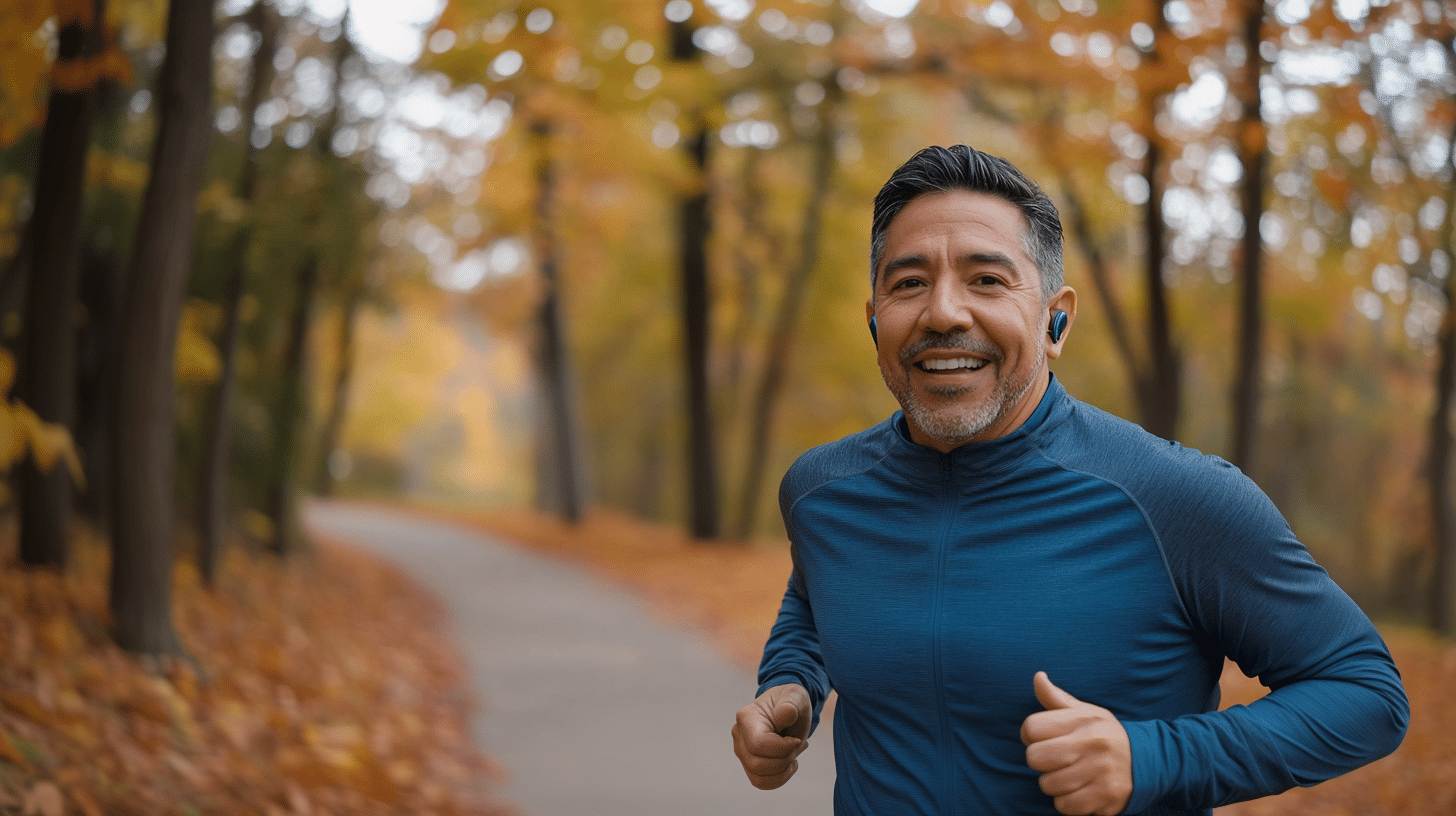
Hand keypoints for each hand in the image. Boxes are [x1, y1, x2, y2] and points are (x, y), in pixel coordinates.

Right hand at [731, 683, 811, 789]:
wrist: (787, 708)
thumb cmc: (791, 702)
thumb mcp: (796, 698)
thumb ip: (791, 704)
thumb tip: (784, 715)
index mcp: (746, 717)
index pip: (758, 745)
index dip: (782, 748)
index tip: (797, 740)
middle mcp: (738, 735)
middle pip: (757, 764)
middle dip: (784, 759)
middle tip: (799, 744)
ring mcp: (741, 751)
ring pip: (758, 778)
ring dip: (783, 771)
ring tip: (795, 753)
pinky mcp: (748, 763)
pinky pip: (761, 782)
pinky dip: (779, 778)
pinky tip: (789, 764)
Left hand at [1021, 671, 1132, 815]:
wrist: (1149, 761)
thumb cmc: (1106, 735)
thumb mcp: (1086, 712)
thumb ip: (1057, 698)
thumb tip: (1038, 677)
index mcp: (1084, 720)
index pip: (1031, 728)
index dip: (1029, 735)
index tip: (1042, 739)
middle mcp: (1093, 744)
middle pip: (1034, 758)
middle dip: (1040, 761)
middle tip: (1055, 760)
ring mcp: (1101, 772)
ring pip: (1047, 785)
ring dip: (1054, 784)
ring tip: (1071, 775)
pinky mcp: (1106, 797)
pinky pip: (1064, 806)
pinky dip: (1067, 802)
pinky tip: (1080, 790)